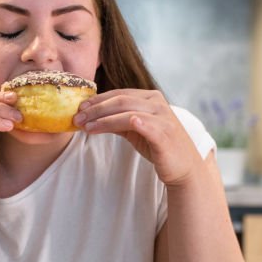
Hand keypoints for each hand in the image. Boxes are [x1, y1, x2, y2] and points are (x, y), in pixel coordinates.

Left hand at [73, 89, 201, 186]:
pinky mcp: (164, 134)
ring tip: (86, 127)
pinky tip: (105, 126)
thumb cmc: (158, 146)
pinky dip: (124, 122)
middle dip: (95, 109)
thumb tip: (91, 116)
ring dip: (102, 119)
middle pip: (120, 101)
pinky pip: (141, 124)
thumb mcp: (135, 130)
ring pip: (126, 112)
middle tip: (77, 118)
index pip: (119, 94)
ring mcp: (162, 118)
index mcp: (151, 98)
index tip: (79, 108)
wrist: (184, 167)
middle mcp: (158, 103)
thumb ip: (118, 120)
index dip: (97, 100)